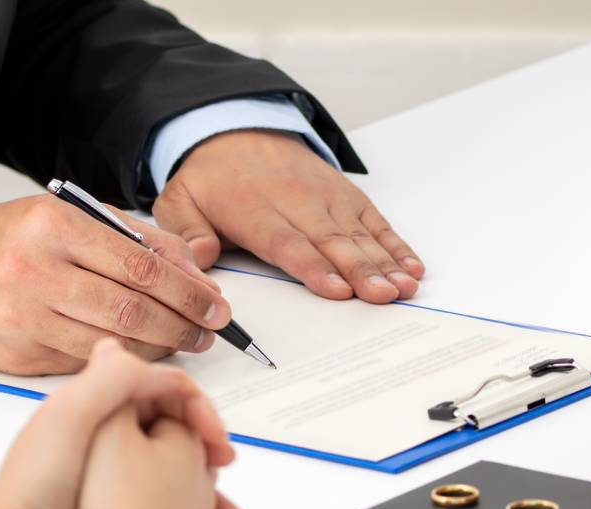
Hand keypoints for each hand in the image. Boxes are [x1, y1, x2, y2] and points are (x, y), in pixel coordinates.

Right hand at [0, 194, 230, 374]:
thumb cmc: (14, 241)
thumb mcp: (73, 217)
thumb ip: (140, 238)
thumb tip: (200, 266)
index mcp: (55, 226)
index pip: (141, 266)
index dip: (189, 292)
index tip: (216, 306)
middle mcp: (37, 270)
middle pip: (132, 309)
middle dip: (182, 325)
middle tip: (207, 331)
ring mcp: (25, 317)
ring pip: (112, 343)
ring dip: (157, 348)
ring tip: (180, 342)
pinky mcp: (20, 354)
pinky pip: (85, 363)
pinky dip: (119, 361)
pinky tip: (137, 351)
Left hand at [0, 339, 235, 508]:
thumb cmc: (35, 489)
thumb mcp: (72, 415)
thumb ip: (115, 378)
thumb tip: (161, 371)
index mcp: (95, 411)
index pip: (161, 394)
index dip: (196, 409)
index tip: (215, 440)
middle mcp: (105, 445)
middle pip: (174, 436)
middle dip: (207, 455)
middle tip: (222, 474)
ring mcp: (109, 487)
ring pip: (176, 483)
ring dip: (207, 500)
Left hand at [153, 130, 424, 302]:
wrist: (234, 130)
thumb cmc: (210, 179)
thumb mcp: (179, 200)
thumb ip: (187, 232)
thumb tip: (199, 258)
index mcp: (253, 209)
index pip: (286, 242)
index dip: (314, 267)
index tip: (337, 289)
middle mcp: (296, 201)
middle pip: (331, 240)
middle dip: (360, 269)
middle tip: (381, 295)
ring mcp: (325, 197)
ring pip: (358, 232)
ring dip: (384, 261)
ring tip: (404, 287)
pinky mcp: (345, 195)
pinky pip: (374, 221)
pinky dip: (395, 244)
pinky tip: (411, 265)